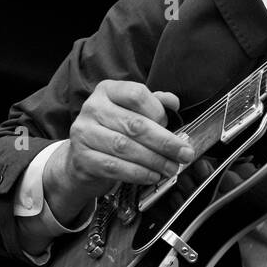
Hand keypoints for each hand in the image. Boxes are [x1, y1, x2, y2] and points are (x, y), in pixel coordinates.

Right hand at [44, 80, 193, 221]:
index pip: (136, 95)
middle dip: (165, 142)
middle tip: (184, 154)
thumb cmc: (114, 130)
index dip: (159, 112)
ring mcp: (84, 133)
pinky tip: (152, 175)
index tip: (175, 127)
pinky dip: (137, 173)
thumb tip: (172, 102)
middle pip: (134, 124)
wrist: (83, 157)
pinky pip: (114, 167)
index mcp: (108, 91)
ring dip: (154, 160)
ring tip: (170, 167)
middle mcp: (93, 108)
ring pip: (125, 147)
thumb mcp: (133, 111)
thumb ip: (154, 104)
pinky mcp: (82, 157)